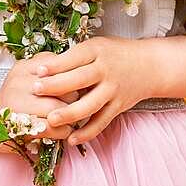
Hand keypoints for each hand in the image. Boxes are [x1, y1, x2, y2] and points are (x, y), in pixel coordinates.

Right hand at [0, 55, 80, 153]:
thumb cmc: (17, 99)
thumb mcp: (28, 76)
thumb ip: (49, 69)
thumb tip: (79, 72)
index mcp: (23, 67)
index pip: (58, 65)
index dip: (73, 76)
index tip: (79, 84)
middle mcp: (18, 82)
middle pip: (62, 87)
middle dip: (75, 97)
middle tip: (80, 103)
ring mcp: (17, 104)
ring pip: (58, 108)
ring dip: (71, 116)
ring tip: (73, 118)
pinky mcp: (19, 127)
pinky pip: (52, 128)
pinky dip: (63, 131)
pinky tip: (63, 130)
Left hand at [30, 37, 158, 145]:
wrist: (150, 65)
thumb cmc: (116, 54)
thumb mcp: (96, 46)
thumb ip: (74, 57)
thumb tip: (44, 69)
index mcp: (97, 51)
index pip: (73, 58)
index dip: (54, 65)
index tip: (37, 72)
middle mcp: (106, 70)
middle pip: (78, 80)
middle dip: (55, 87)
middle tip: (35, 91)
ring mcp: (113, 90)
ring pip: (89, 105)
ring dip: (69, 113)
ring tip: (50, 120)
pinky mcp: (118, 106)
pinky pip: (101, 122)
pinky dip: (87, 132)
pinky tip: (71, 139)